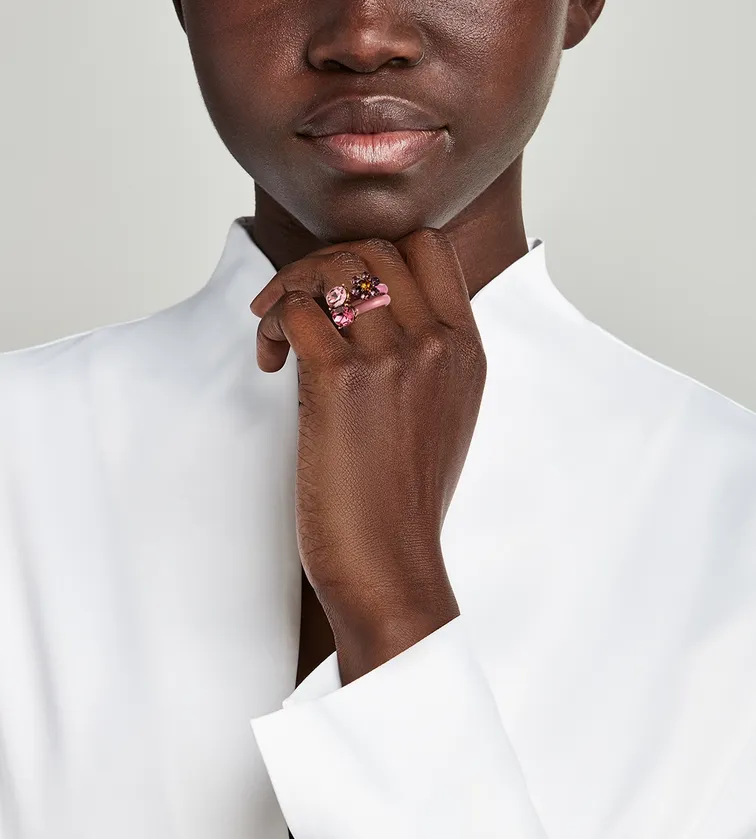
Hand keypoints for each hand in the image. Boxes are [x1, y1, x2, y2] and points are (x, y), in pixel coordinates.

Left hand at [250, 229, 485, 681]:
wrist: (392, 566)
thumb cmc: (404, 504)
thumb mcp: (443, 418)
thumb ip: (426, 358)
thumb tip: (376, 315)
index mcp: (466, 349)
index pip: (429, 247)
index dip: (374, 252)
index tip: (341, 291)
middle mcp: (436, 343)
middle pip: (373, 247)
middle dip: (320, 265)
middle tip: (291, 306)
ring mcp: (393, 358)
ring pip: (331, 268)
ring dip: (289, 289)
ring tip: (275, 333)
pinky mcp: (342, 381)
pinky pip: (296, 311)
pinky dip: (272, 323)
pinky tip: (269, 363)